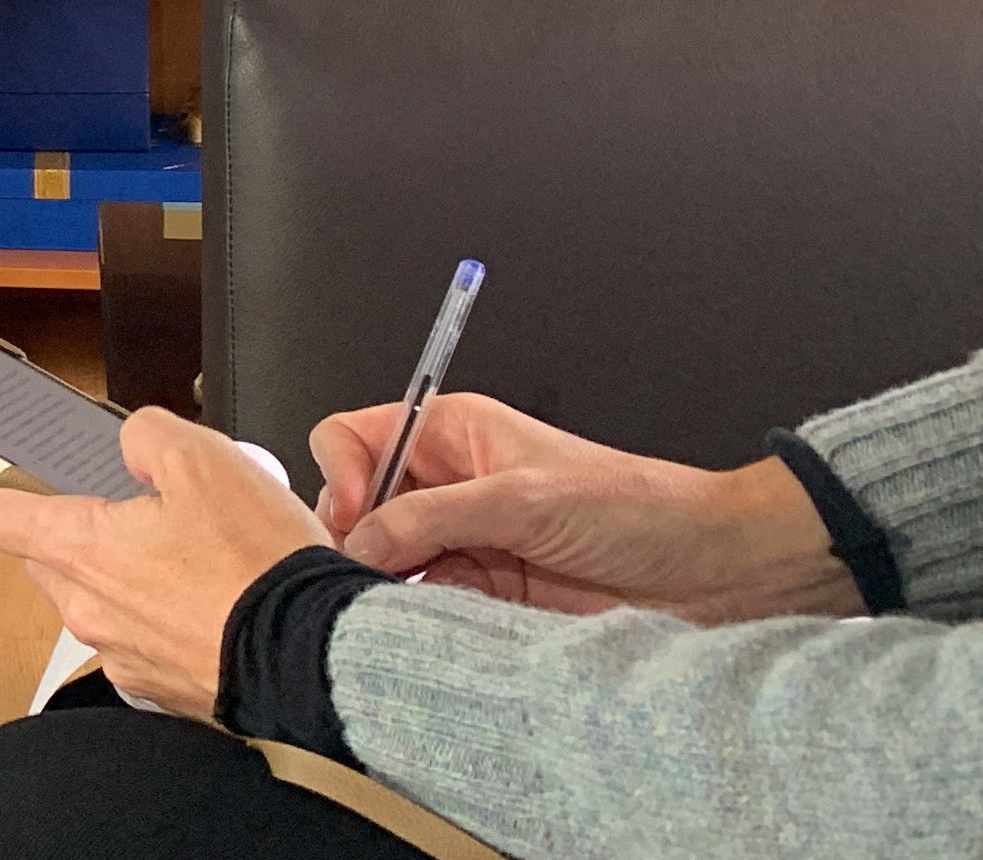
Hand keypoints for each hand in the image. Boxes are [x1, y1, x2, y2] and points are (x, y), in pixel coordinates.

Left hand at [0, 408, 329, 716]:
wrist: (321, 660)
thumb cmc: (262, 573)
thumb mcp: (204, 460)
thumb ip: (148, 435)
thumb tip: (133, 445)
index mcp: (81, 550)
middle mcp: (90, 609)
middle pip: (47, 552)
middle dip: (70, 520)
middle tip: (123, 498)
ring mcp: (124, 653)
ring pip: (97, 592)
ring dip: (124, 564)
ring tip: (193, 542)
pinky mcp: (162, 684)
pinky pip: (142, 631)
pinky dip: (163, 607)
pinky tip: (212, 589)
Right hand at [316, 394, 858, 623]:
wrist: (717, 575)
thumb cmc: (642, 508)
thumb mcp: (527, 498)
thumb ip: (434, 517)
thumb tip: (360, 540)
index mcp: (455, 434)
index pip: (354, 438)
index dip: (342, 472)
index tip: (356, 513)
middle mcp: (452, 486)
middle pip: (360, 504)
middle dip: (355, 536)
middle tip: (367, 570)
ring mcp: (468, 544)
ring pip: (387, 560)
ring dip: (384, 583)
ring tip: (396, 604)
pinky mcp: (488, 597)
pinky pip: (425, 604)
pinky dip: (415, 617)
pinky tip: (428, 626)